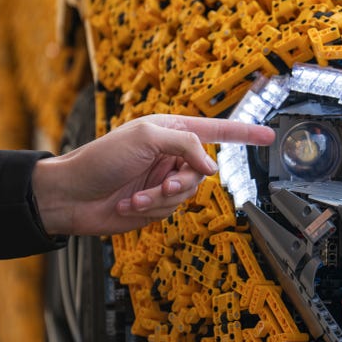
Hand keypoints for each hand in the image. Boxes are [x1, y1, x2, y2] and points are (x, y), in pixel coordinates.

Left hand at [32, 114, 274, 234]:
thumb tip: (211, 165)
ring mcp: (163, 181)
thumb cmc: (100, 159)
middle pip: (203, 171)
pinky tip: (127, 205)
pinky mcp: (154, 205)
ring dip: (160, 199)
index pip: (217, 131)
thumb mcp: (145, 139)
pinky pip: (170, 211)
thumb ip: (185, 144)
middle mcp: (171, 155)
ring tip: (134, 197)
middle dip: (182, 182)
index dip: (246, 133)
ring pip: (188, 195)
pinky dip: (149, 210)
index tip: (270, 136)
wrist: (70, 196)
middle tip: (162, 185)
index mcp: (171, 131)